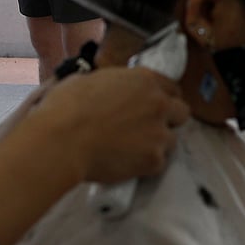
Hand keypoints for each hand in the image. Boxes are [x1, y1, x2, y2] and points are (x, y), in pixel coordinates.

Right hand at [32, 67, 190, 183]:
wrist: (62, 140)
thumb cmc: (66, 106)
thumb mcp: (89, 81)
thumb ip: (111, 85)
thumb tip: (108, 92)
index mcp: (144, 79)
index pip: (171, 88)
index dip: (162, 98)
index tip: (152, 107)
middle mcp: (158, 103)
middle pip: (181, 113)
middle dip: (169, 120)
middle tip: (148, 129)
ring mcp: (159, 133)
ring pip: (171, 141)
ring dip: (157, 144)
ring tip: (134, 151)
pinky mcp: (154, 160)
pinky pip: (158, 163)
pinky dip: (145, 166)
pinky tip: (127, 164)